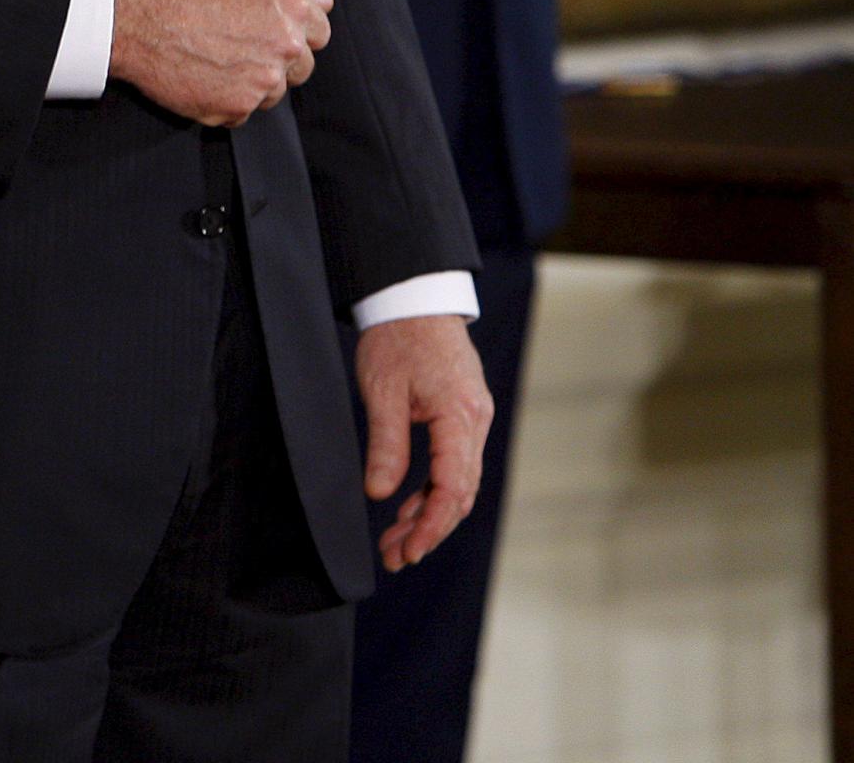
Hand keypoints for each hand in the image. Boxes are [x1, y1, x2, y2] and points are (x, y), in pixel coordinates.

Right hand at [108, 0, 332, 126]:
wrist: (139, 16)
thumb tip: (325, 2)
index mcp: (291, 8)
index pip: (319, 34)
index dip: (295, 34)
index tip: (272, 36)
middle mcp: (285, 45)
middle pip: (301, 69)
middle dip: (276, 62)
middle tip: (238, 50)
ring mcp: (263, 81)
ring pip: (271, 94)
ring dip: (251, 84)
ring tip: (214, 63)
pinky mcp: (236, 108)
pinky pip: (242, 113)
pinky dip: (224, 102)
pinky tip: (201, 78)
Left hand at [354, 314, 493, 571]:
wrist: (415, 298)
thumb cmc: (398, 336)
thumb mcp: (382, 390)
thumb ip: (386, 444)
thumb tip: (379, 493)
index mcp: (460, 415)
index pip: (452, 487)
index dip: (431, 525)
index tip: (407, 550)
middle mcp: (476, 421)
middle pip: (460, 493)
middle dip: (428, 530)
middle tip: (394, 556)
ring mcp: (474, 419)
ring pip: (458, 482)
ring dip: (429, 514)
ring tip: (395, 541)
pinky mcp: (464, 416)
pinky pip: (455, 464)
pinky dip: (433, 489)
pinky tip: (408, 506)